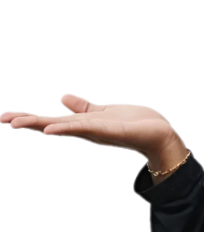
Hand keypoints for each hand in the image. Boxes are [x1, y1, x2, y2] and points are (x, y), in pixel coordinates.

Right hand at [1, 92, 182, 159]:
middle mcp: (86, 130)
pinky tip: (51, 128)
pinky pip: (86, 127)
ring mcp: (97, 131)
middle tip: (3, 120)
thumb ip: (83, 107)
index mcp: (83, 124)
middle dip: (28, 121)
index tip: (4, 117)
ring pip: (65, 126)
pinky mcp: (110, 130)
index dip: (29, 117)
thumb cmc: (134, 124)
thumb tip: (62, 98)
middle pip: (52, 124)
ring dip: (41, 124)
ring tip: (17, 123)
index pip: (51, 119)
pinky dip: (68, 127)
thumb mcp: (103, 111)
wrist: (160, 134)